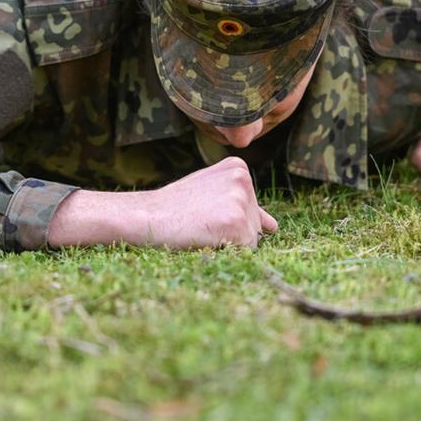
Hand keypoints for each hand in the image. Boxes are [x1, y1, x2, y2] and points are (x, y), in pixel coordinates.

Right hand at [48, 157, 277, 248]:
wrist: (146, 215)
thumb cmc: (173, 207)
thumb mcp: (209, 195)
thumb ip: (242, 206)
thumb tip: (274, 227)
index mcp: (238, 168)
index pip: (250, 208)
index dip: (225, 217)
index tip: (201, 209)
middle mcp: (244, 180)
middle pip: (254, 224)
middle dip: (230, 230)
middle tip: (199, 220)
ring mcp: (242, 200)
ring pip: (251, 240)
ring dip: (228, 242)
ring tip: (201, 227)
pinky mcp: (238, 223)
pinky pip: (244, 251)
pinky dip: (226, 252)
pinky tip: (205, 236)